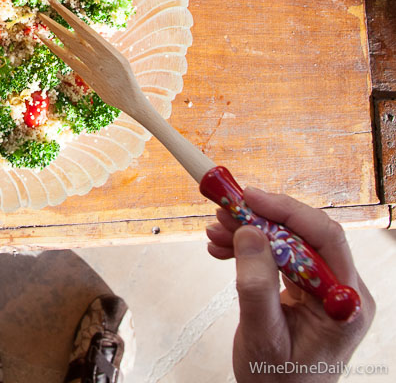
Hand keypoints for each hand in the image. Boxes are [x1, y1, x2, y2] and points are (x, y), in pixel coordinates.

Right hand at [206, 188, 374, 381]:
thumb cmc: (277, 382)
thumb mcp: (262, 335)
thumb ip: (257, 285)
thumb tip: (250, 234)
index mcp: (345, 304)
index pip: (325, 239)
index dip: (287, 212)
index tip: (250, 198)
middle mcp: (340, 291)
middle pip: (305, 235)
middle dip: (261, 219)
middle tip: (225, 208)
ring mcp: (324, 290)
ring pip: (288, 242)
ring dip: (250, 232)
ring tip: (216, 231)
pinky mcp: (305, 291)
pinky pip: (279, 257)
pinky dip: (249, 249)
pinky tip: (222, 249)